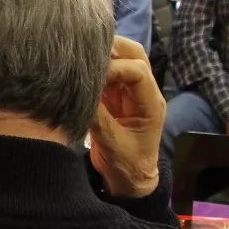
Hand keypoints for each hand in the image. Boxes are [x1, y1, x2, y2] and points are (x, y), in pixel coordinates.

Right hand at [87, 36, 164, 197]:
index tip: (92, 76)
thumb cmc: (126, 166)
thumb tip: (78, 90)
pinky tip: (78, 69)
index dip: (115, 67)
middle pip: (135, 54)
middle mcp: (144, 92)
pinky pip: (109, 71)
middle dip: (111, 47)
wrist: (129, 180)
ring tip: (80, 57)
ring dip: (103, 54)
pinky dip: (95, 67)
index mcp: (151, 103)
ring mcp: (130, 91)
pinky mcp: (116, 95)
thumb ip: (97, 116)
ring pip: (122, 58)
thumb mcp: (111, 143)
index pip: (138, 70)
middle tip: (85, 51)